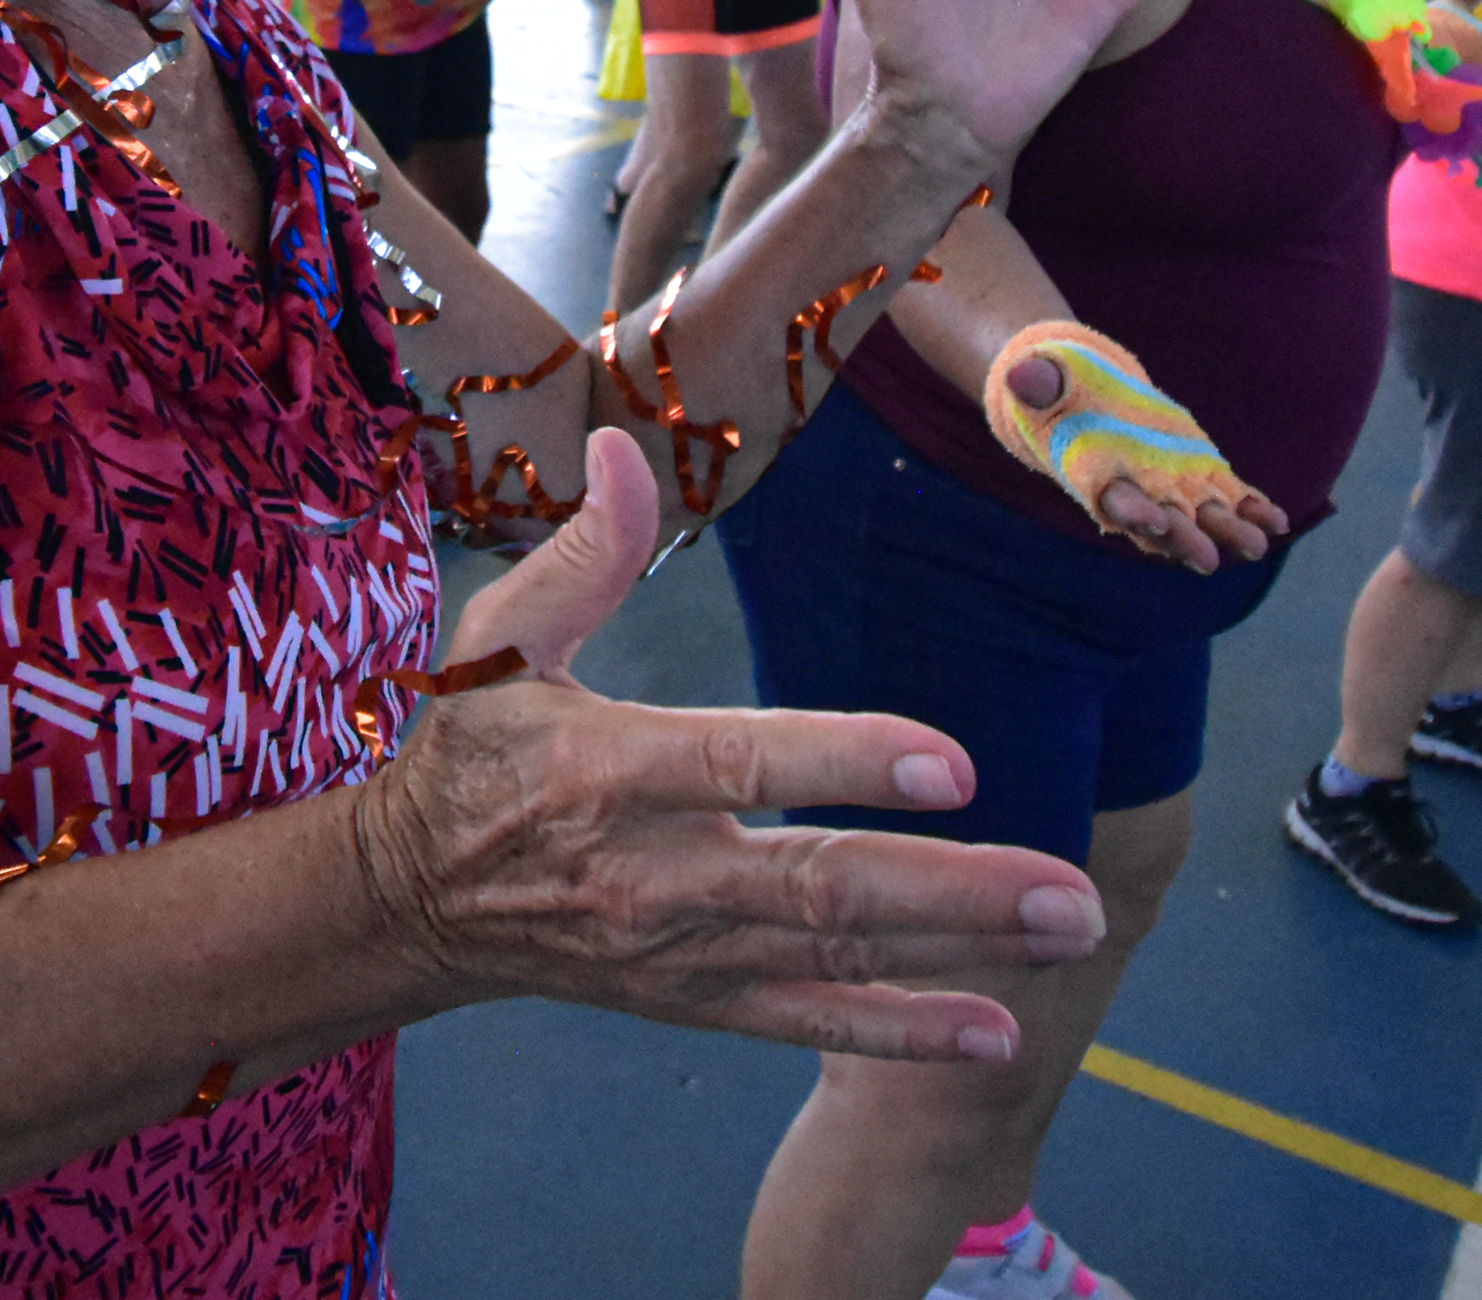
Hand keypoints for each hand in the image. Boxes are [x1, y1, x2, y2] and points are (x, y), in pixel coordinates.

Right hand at [358, 431, 1107, 1061]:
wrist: (410, 899)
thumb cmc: (471, 750)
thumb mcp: (497, 640)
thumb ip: (578, 554)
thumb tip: (623, 446)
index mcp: (604, 769)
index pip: (739, 765)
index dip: (845, 763)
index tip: (950, 764)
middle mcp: (648, 872)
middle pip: (815, 886)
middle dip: (952, 892)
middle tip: (1069, 889)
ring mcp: (675, 948)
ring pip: (832, 953)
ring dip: (959, 949)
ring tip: (1071, 930)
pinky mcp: (689, 996)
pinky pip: (804, 1020)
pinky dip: (901, 1034)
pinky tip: (995, 1032)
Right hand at [1000, 354, 1290, 570]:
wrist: (1080, 397)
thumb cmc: (1054, 387)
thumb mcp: (1042, 377)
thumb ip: (1037, 381)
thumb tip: (1023, 376)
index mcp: (1093, 472)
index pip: (1112, 499)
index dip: (1132, 512)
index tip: (1154, 519)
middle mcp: (1135, 490)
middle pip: (1162, 523)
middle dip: (1185, 539)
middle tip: (1209, 558)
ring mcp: (1170, 485)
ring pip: (1202, 517)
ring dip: (1228, 532)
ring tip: (1257, 543)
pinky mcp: (1198, 473)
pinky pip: (1230, 498)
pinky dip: (1252, 510)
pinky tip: (1276, 521)